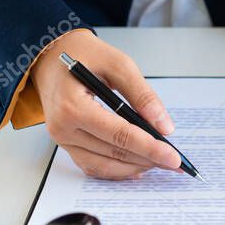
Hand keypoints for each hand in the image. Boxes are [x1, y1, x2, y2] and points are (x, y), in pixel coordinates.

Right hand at [31, 31, 180, 179]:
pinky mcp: (66, 143)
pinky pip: (93, 165)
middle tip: (175, 163)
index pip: (119, 135)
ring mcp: (62, 139)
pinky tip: (137, 165)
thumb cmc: (83, 55)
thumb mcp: (118, 64)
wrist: (49, 56)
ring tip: (160, 162)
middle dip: (148, 159)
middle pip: (113, 153)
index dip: (150, 148)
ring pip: (104, 165)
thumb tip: (164, 126)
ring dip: (134, 167)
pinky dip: (117, 169)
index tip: (174, 158)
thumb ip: (143, 95)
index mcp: (73, 107)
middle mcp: (63, 128)